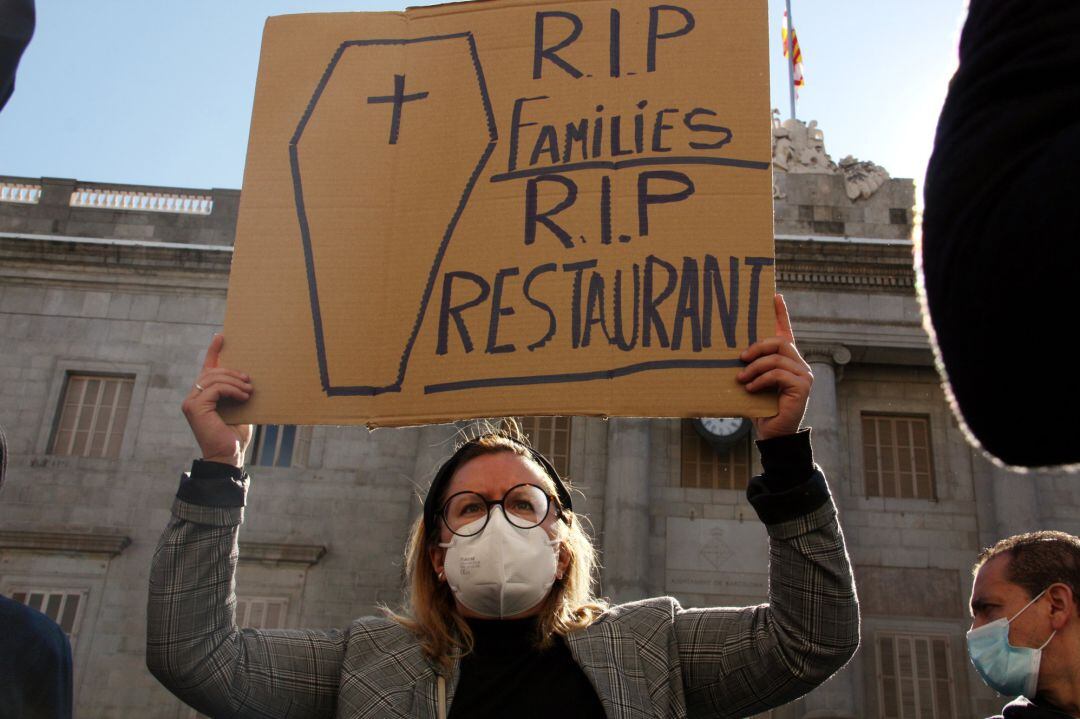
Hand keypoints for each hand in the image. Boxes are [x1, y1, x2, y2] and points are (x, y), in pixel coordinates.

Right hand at [181, 334, 253, 466]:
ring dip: (235, 381)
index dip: (213, 351)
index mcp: (203, 396)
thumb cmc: (235, 435)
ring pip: (214, 378)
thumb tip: (248, 377)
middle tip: (249, 380)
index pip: (207, 368)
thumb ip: (236, 393)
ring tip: (249, 390)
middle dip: (232, 371)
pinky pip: (215, 388)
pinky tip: (244, 396)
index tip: (221, 336)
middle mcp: (193, 397)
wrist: (229, 455)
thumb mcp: (239, 409)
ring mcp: (192, 402)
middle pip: (212, 371)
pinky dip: (231, 389)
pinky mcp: (195, 407)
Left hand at [737, 294, 812, 440]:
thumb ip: (750, 366)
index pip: (785, 330)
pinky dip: (760, 380)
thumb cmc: (760, 407)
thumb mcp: (752, 382)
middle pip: (778, 342)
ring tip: (740, 378)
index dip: (781, 312)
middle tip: (740, 358)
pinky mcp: (803, 386)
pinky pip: (778, 374)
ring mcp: (804, 374)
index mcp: (786, 360)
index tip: (774, 295)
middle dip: (756, 347)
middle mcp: (798, 363)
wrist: (773, 434)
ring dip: (754, 367)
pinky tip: (749, 388)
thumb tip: (733, 352)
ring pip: (776, 358)